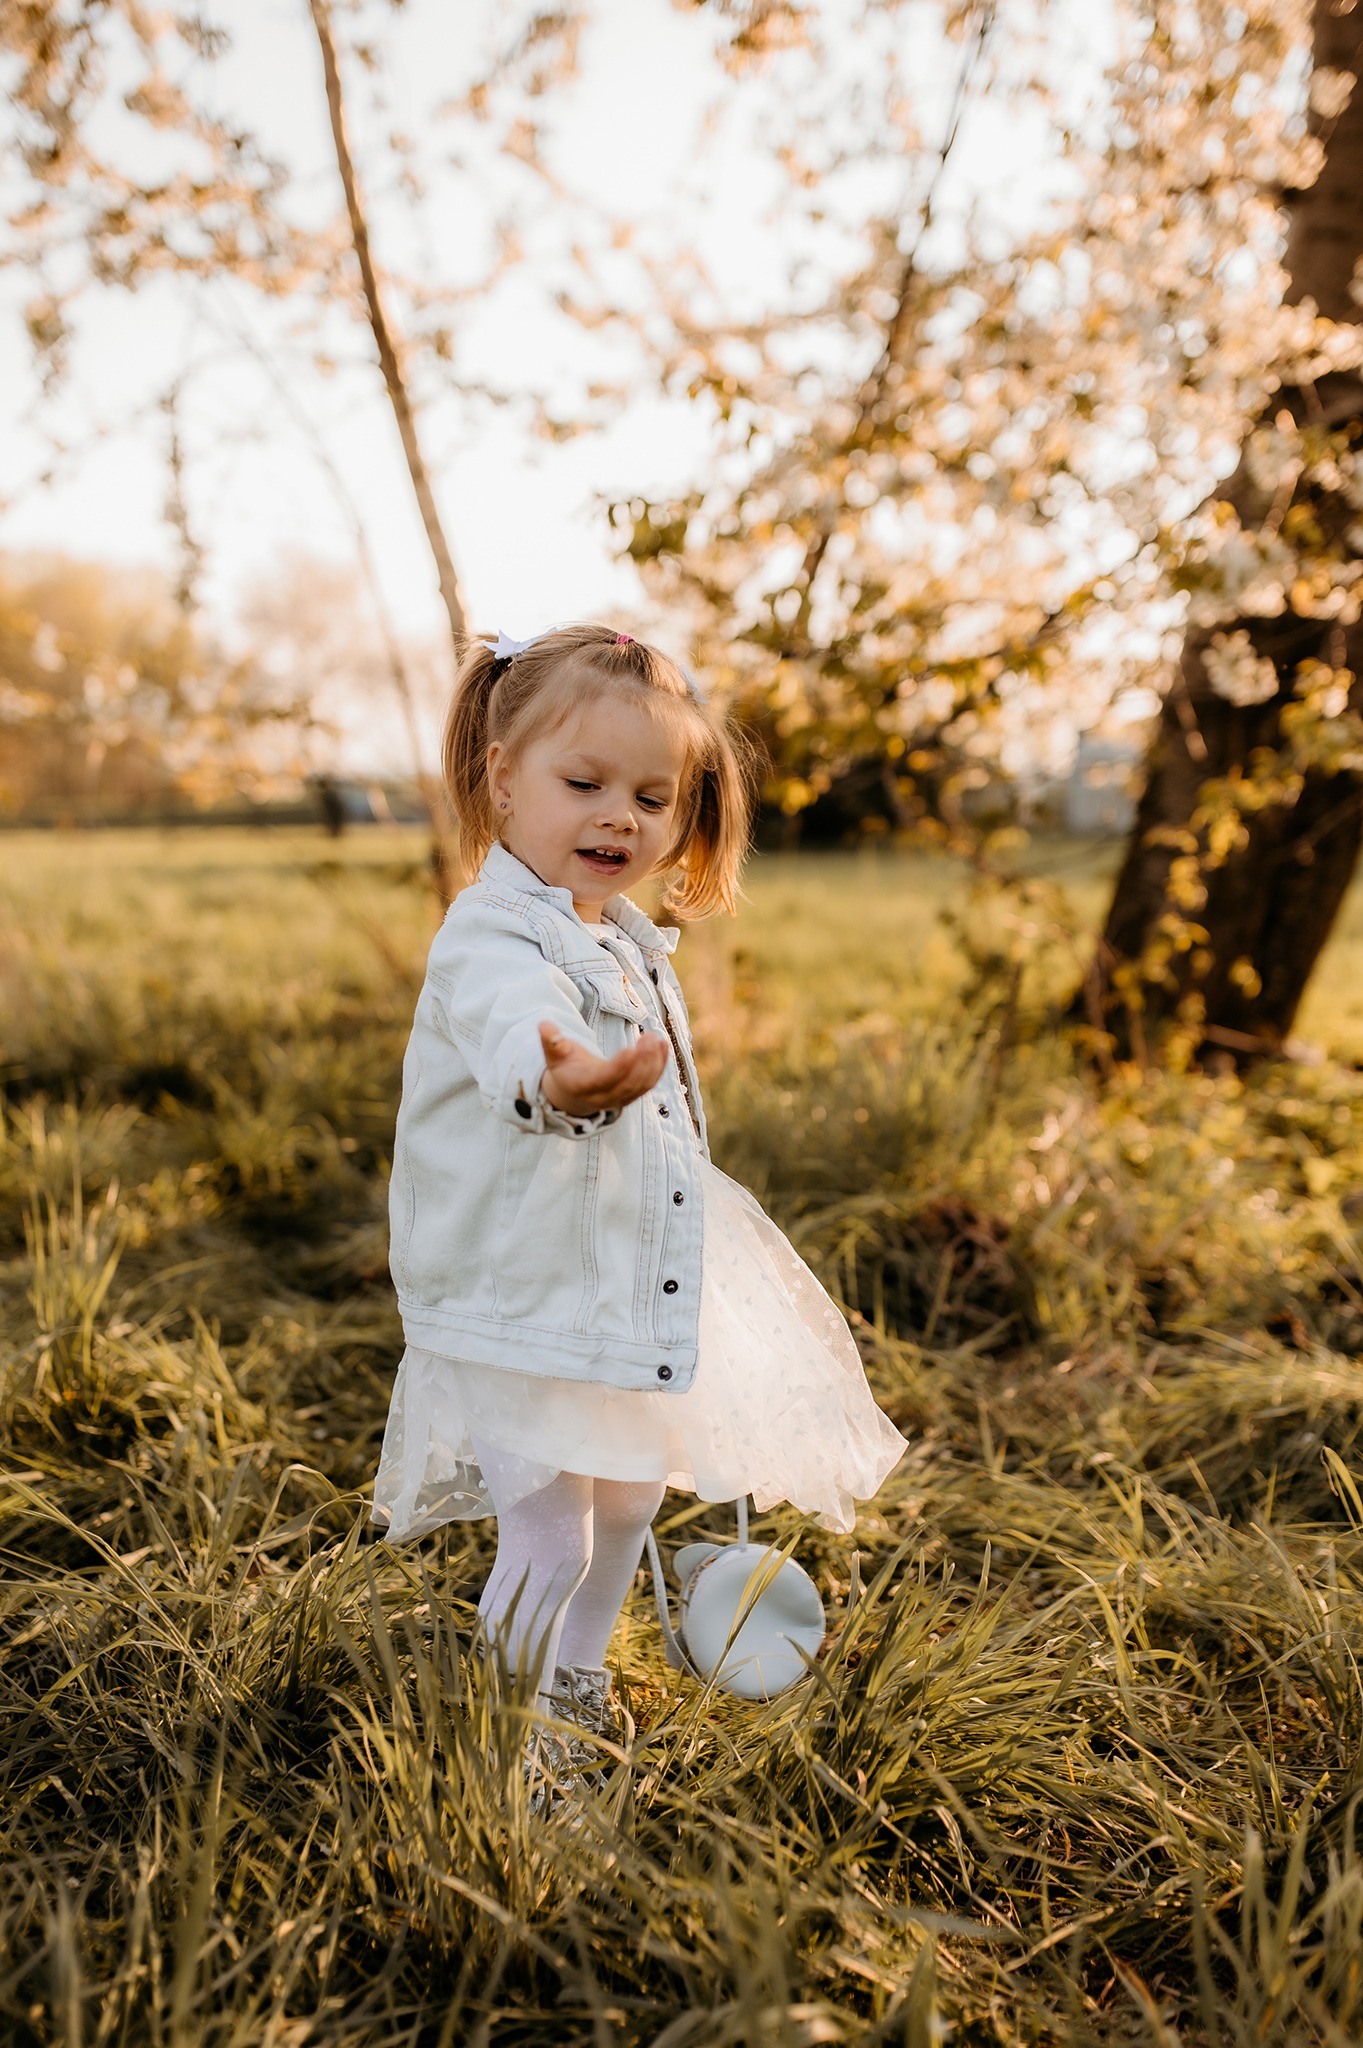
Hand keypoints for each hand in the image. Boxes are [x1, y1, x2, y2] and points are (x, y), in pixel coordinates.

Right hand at [538, 1022, 669, 1115]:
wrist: (572, 1092)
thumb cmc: (565, 1068)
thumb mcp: (554, 1055)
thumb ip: (551, 1042)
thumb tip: (544, 1025)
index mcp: (583, 1085)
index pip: (604, 1079)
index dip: (619, 1067)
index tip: (631, 1049)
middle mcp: (603, 1097)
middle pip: (628, 1083)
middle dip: (642, 1061)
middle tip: (649, 1037)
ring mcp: (620, 1098)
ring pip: (642, 1085)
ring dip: (653, 1062)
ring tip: (655, 1038)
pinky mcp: (632, 1095)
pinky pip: (649, 1083)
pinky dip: (659, 1065)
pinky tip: (663, 1045)